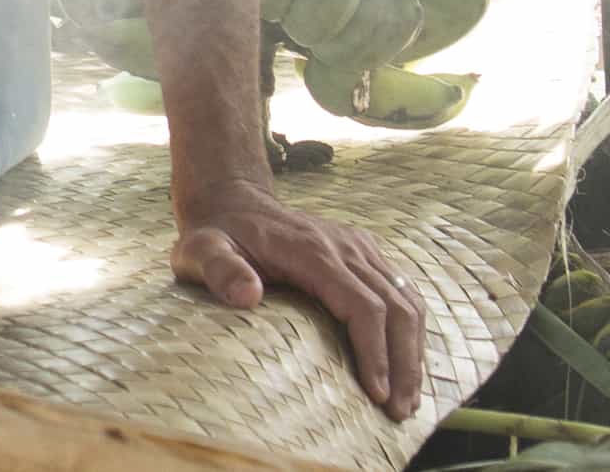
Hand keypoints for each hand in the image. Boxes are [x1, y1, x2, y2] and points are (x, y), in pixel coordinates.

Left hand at [172, 180, 424, 420]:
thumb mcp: (199, 251)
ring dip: (413, 353)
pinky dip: (410, 332)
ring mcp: (360, 249)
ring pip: (408, 302)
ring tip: (407, 401)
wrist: (231, 200)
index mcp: (312, 251)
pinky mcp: (365, 254)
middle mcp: (347, 247)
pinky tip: (406, 366)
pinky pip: (403, 294)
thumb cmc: (214, 235)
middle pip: (398, 308)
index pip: (363, 305)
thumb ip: (218, 270)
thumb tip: (248, 296)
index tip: (376, 394)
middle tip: (399, 411)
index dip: (375, 351)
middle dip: (404, 364)